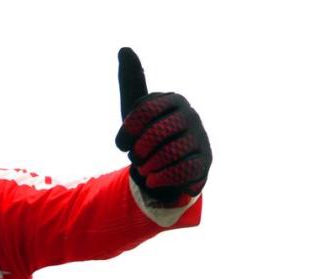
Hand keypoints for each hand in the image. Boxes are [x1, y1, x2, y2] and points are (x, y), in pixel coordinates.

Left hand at [115, 48, 211, 201]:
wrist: (162, 168)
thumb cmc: (146, 135)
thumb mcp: (135, 110)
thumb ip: (131, 81)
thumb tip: (124, 49)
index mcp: (173, 100)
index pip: (145, 110)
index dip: (127, 131)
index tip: (121, 145)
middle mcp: (191, 115)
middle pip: (157, 133)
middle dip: (139, 150)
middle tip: (135, 157)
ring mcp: (200, 138)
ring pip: (171, 152)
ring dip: (149, 165)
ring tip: (143, 169)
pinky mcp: (205, 162)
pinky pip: (184, 170)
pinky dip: (163, 178)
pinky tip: (152, 181)